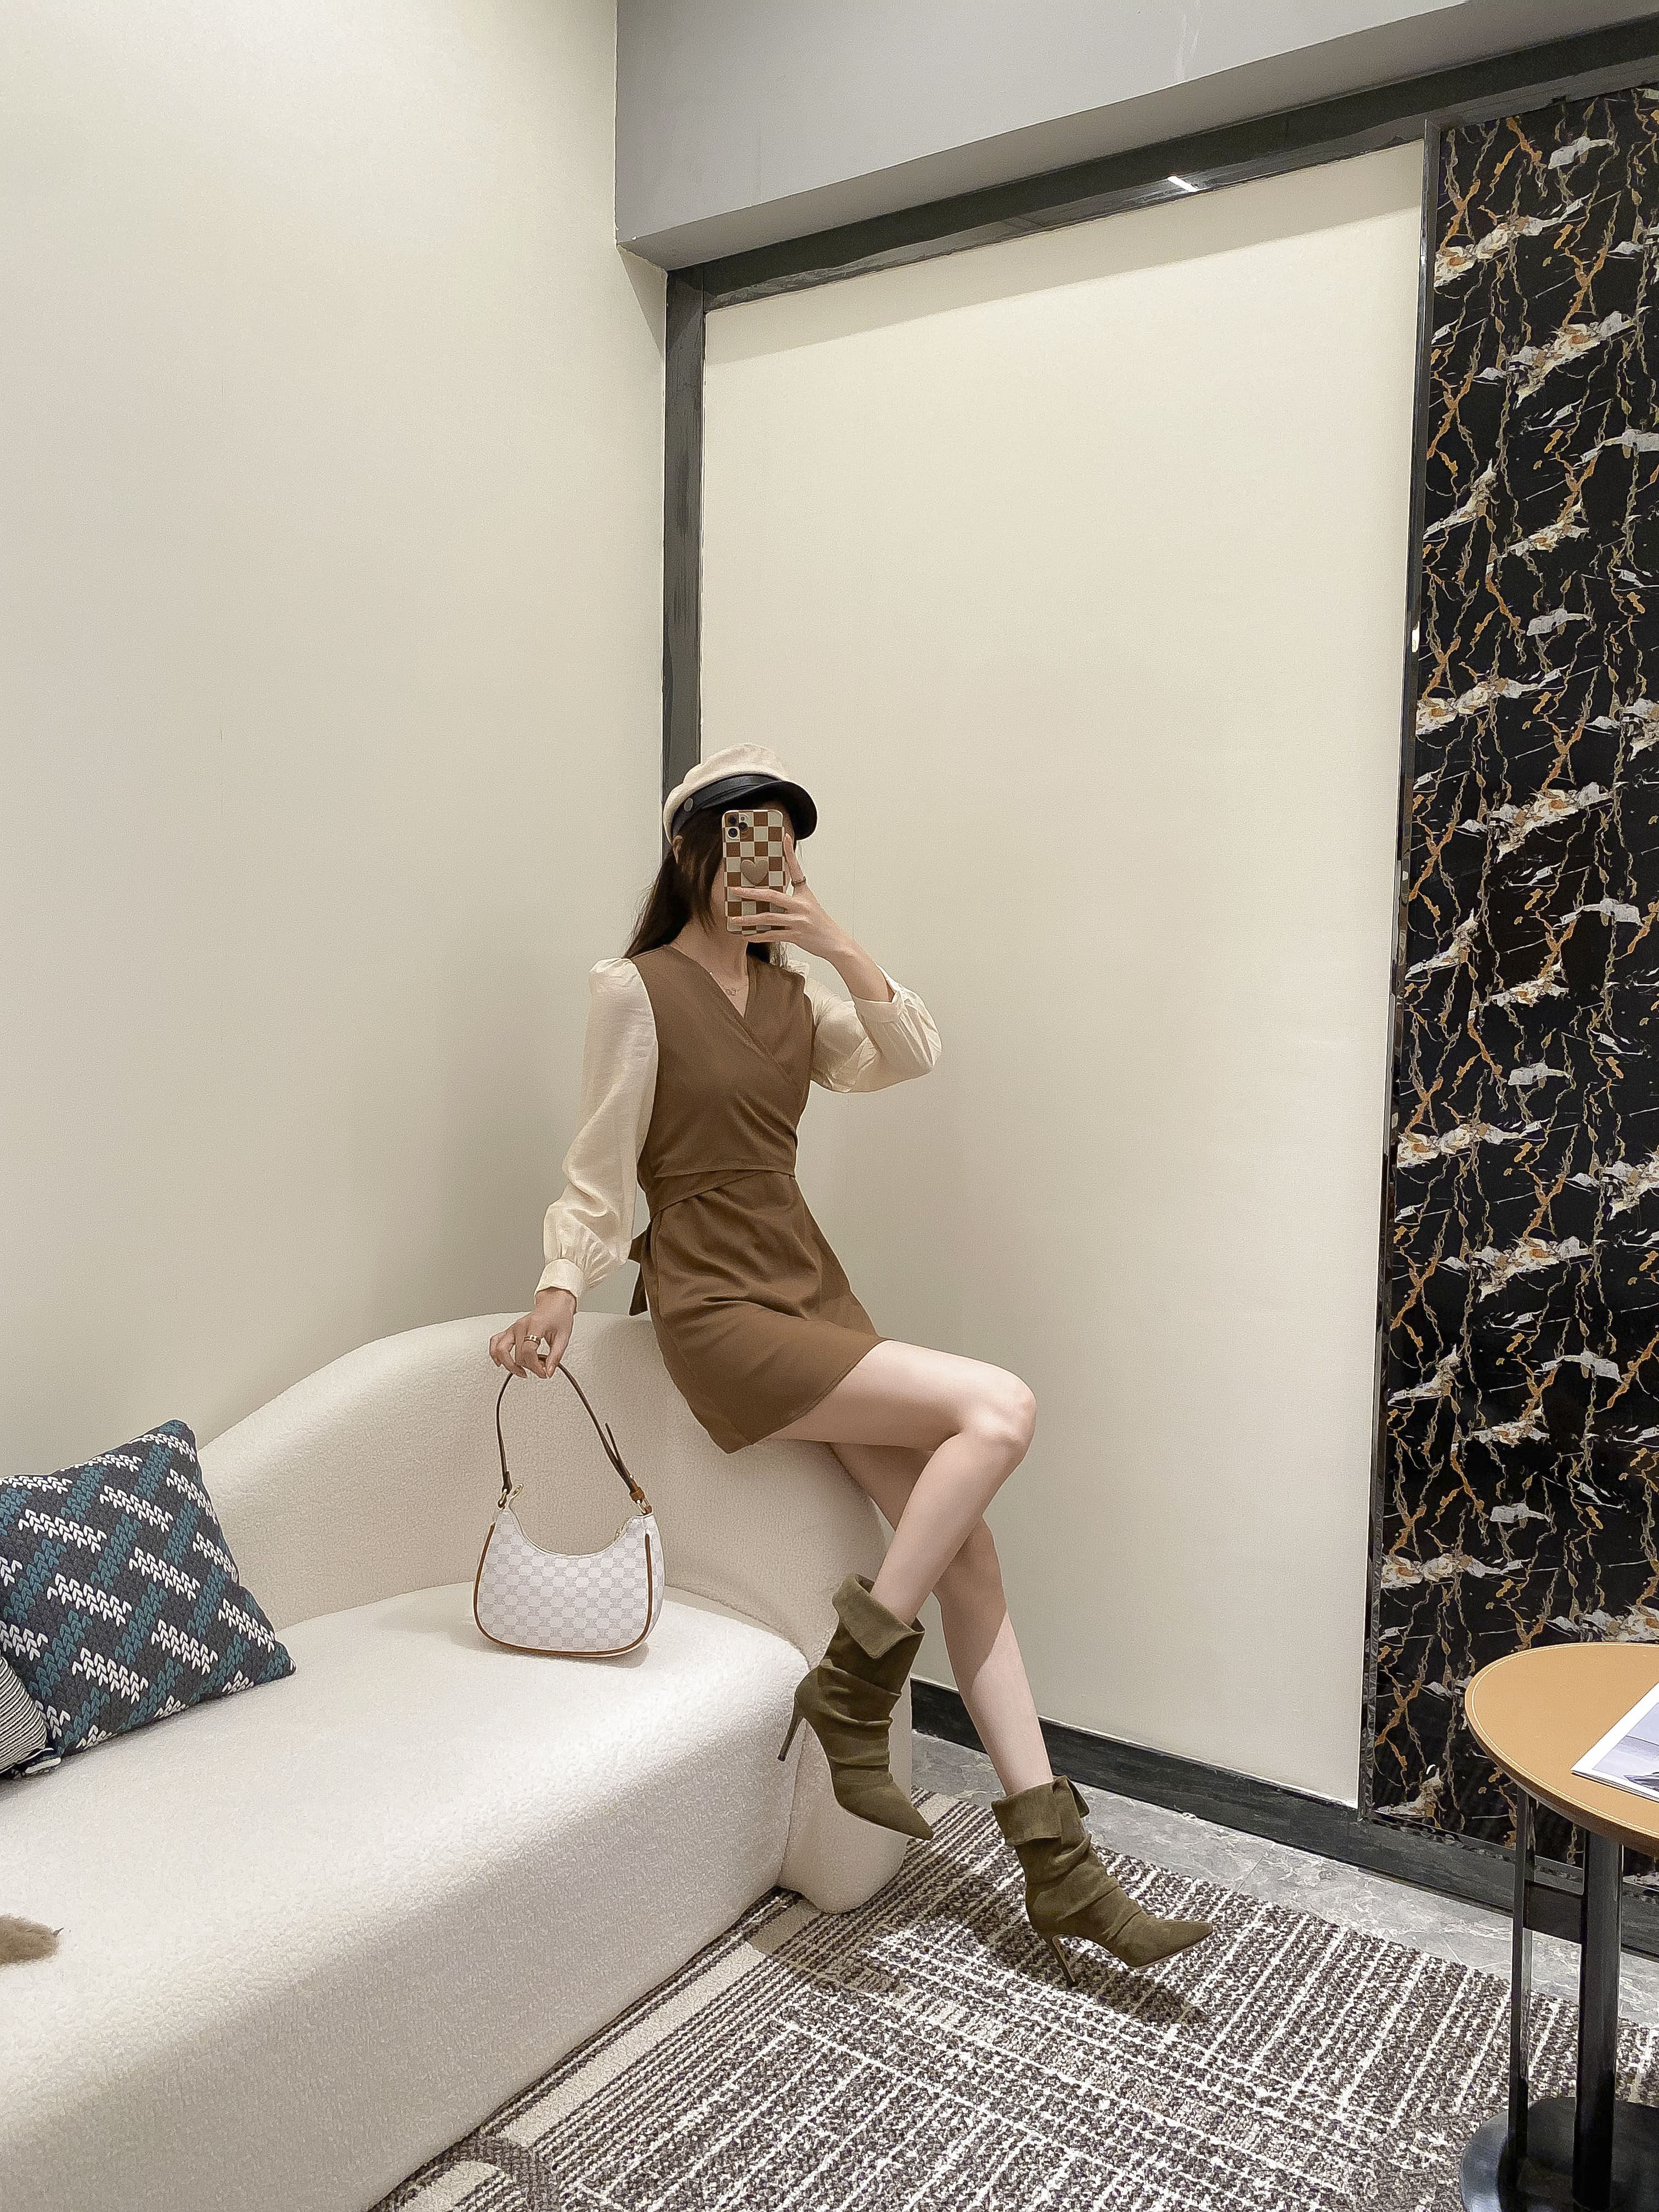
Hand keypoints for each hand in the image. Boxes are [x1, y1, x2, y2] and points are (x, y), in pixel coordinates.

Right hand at [489, 1289, 575, 1378]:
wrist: (554, 1303)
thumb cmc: (559, 1316)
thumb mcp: (563, 1337)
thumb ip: (555, 1357)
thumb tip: (548, 1372)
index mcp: (534, 1325)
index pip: (528, 1351)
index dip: (535, 1366)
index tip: (543, 1372)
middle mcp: (520, 1326)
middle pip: (517, 1355)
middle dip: (529, 1367)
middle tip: (540, 1369)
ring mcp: (513, 1328)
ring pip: (501, 1350)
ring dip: (510, 1365)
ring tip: (521, 1371)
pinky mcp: (509, 1330)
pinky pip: (495, 1342)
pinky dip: (495, 1354)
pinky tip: (500, 1362)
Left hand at [730, 828, 846, 960]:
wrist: (835, 942)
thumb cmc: (820, 923)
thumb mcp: (810, 904)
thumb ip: (793, 898)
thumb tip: (772, 895)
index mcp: (804, 895)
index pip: (796, 870)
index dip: (790, 853)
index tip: (784, 838)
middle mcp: (801, 906)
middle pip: (772, 896)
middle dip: (751, 893)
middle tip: (735, 890)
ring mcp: (799, 921)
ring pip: (769, 918)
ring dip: (749, 919)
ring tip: (735, 919)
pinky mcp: (796, 935)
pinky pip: (773, 935)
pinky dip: (759, 936)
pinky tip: (748, 936)